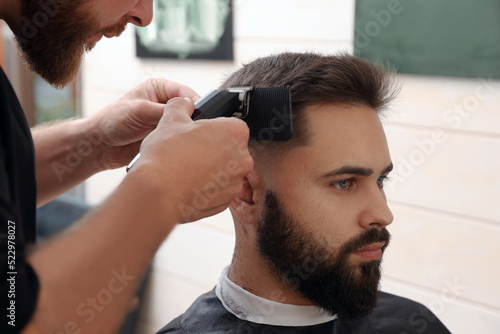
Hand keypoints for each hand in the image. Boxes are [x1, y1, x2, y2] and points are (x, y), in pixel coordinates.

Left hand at [85, 78, 199, 169]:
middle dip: (190, 120)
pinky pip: (178, 141)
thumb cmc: (112, 121)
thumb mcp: (140, 111)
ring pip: (184, 127)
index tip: (201, 115)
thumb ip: (164, 110)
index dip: (194, 103)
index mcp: (159, 89)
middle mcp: (164, 104)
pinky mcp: (164, 138)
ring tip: (181, 140)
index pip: (185, 93)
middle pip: (187, 110)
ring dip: (183, 134)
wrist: (99, 146)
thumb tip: (188, 110)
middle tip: (192, 130)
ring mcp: (164, 122)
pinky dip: (178, 144)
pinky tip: (177, 148)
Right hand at [129, 97, 253, 222]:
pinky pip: (218, 191)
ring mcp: (236, 183)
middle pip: (230, 150)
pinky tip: (188, 185)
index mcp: (235, 132)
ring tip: (186, 170)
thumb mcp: (171, 119)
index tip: (199, 134)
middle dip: (213, 150)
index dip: (213, 129)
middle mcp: (243, 158)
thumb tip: (184, 103)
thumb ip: (181, 105)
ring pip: (224, 172)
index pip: (230, 125)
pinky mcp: (225, 202)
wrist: (157, 194)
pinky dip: (206, 188)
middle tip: (190, 152)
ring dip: (210, 170)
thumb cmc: (165, 157)